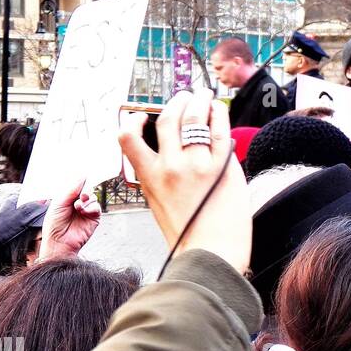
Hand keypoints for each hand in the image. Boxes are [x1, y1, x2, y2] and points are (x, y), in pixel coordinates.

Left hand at [37, 179, 101, 261]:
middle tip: (82, 194)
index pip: (77, 187)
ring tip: (78, 206)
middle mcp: (78, 204)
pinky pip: (97, 207)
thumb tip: (82, 177)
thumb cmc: (54, 224)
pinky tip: (83, 211)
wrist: (59, 242)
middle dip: (85, 190)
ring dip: (87, 200)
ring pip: (93, 197)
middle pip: (87, 190)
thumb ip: (71, 191)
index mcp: (67, 199)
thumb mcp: (59, 203)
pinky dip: (91, 207)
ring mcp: (86, 211)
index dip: (80, 182)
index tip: (85, 175)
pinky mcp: (94, 218)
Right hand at [118, 89, 249, 272]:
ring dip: (199, 100)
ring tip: (203, 95)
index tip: (143, 113)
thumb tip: (171, 151)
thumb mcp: (159, 204)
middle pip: (168, 119)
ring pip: (194, 118)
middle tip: (186, 96)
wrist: (211, 255)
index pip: (128, 138)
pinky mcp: (222, 167)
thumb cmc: (188, 235)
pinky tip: (219, 109)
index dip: (133, 119)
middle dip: (177, 101)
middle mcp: (169, 168)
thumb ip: (160, 177)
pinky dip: (218, 114)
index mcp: (149, 178)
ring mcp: (196, 165)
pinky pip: (219, 130)